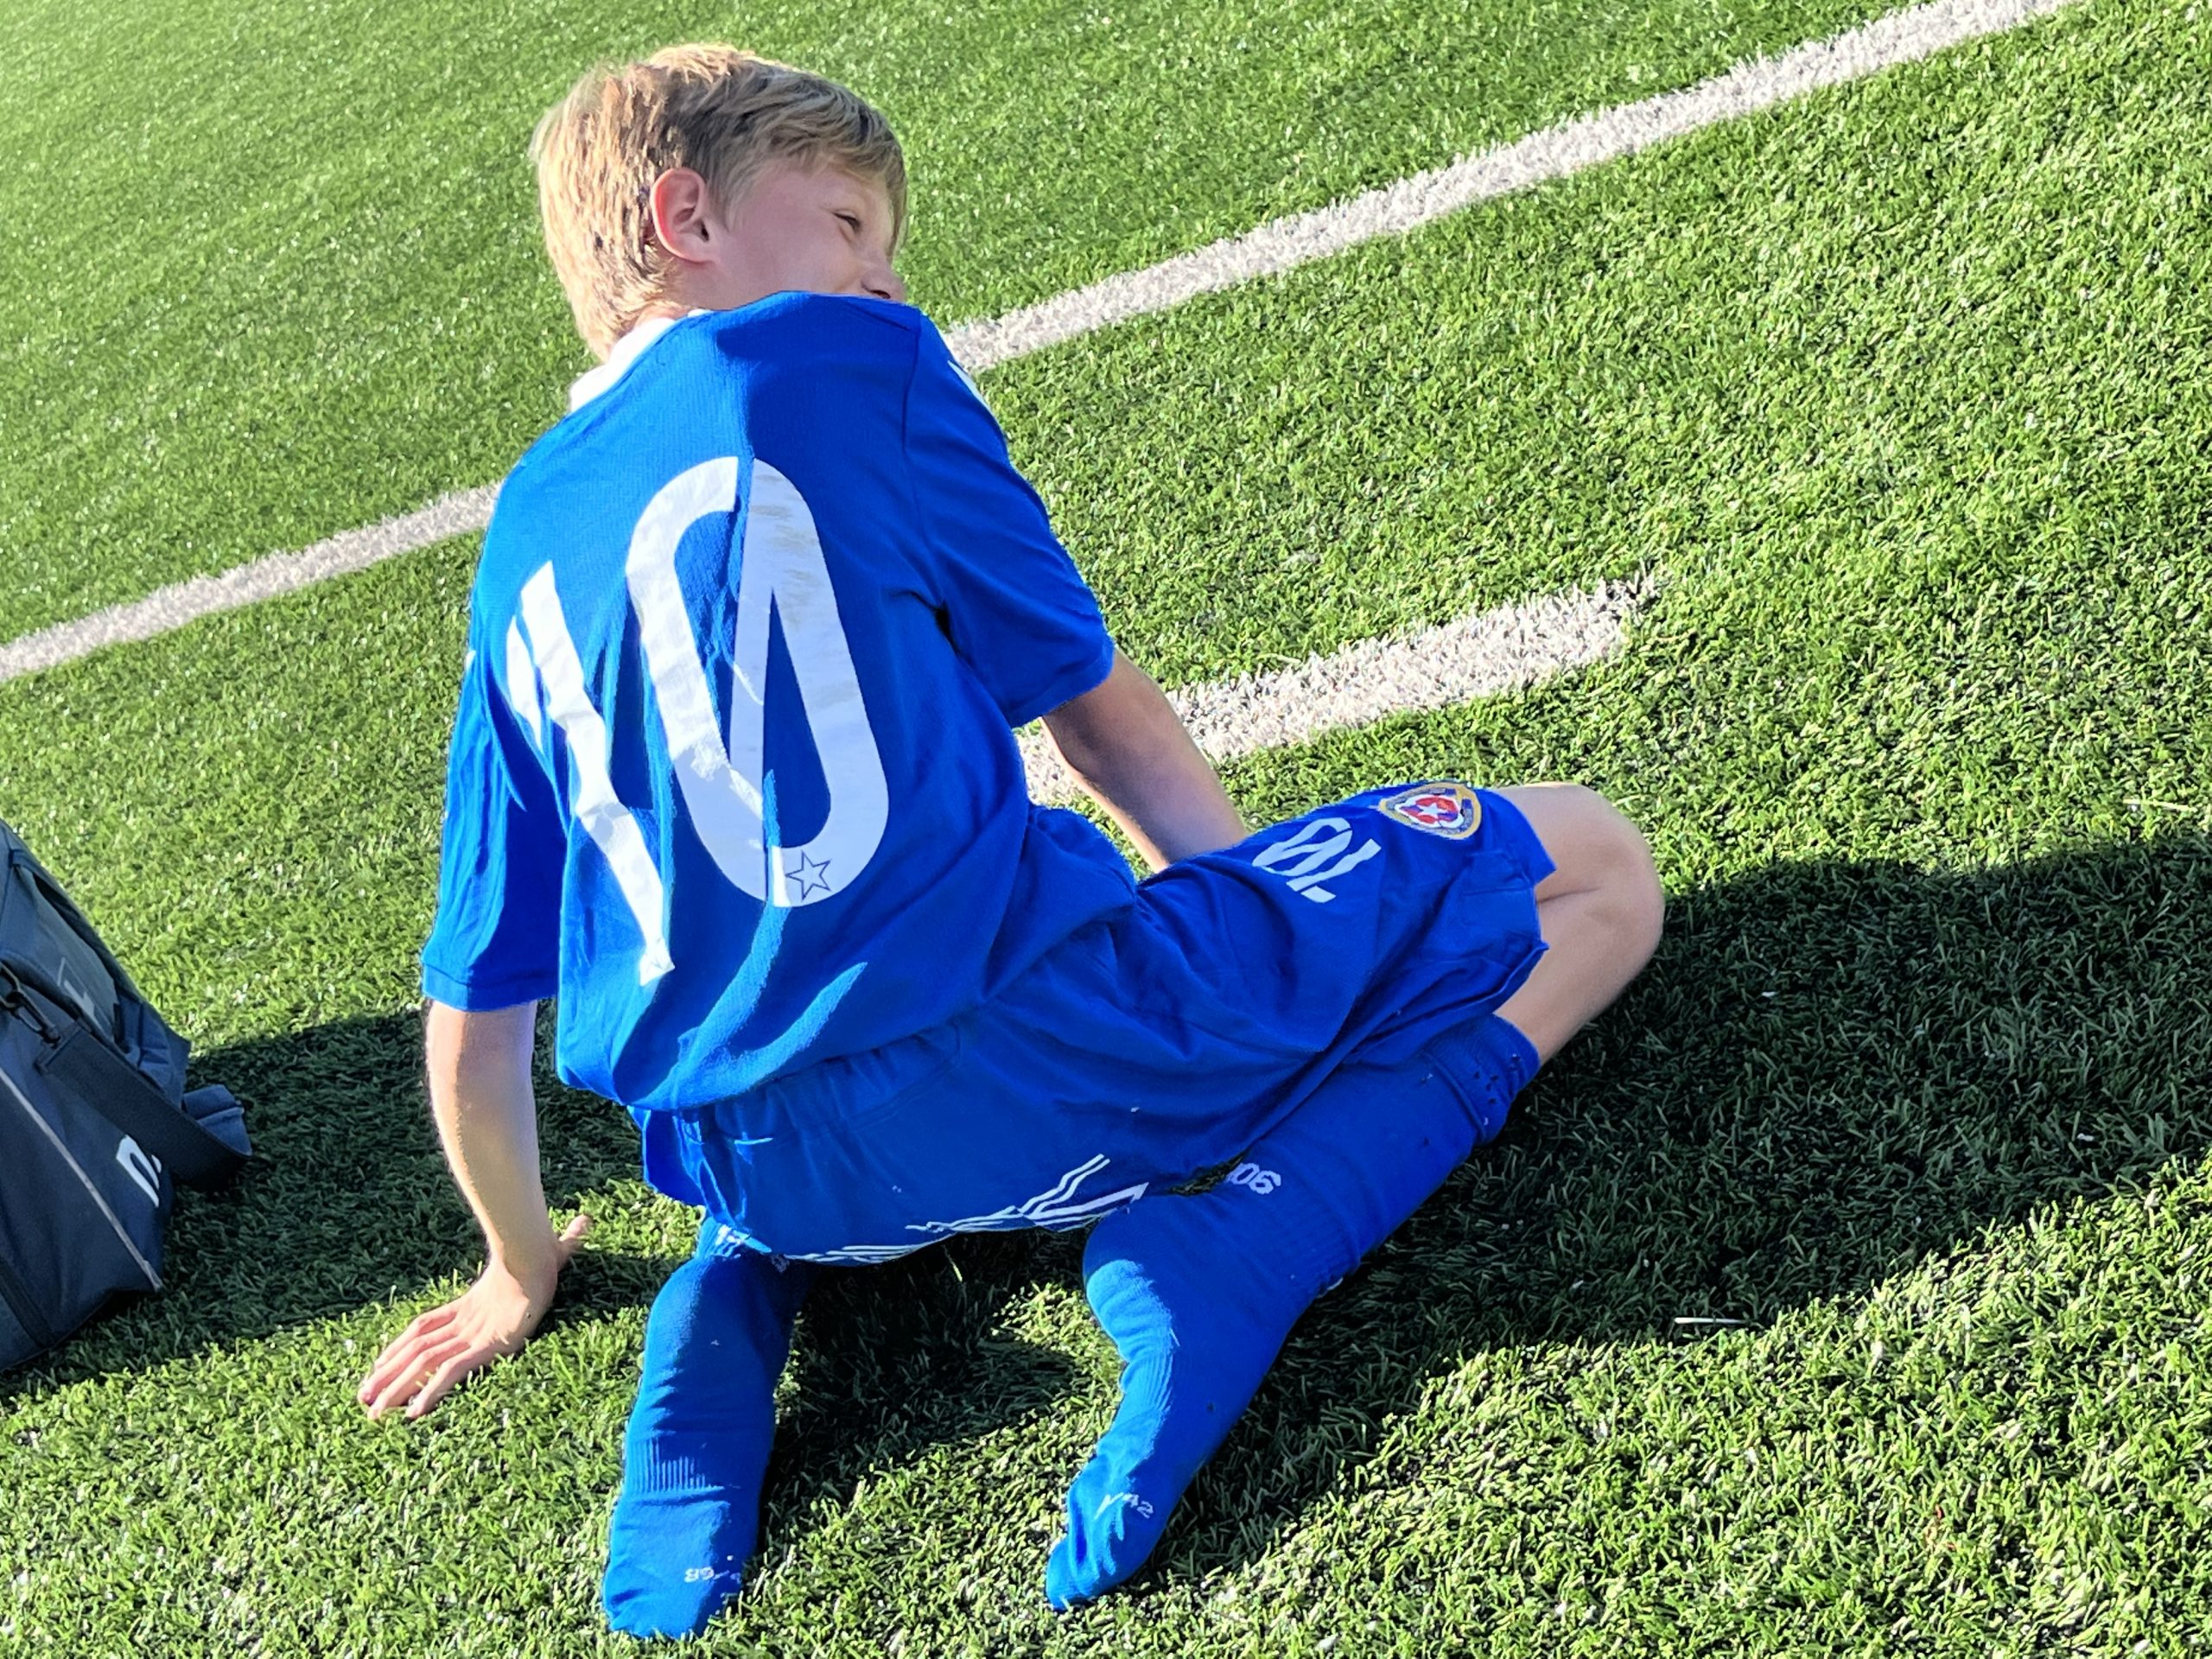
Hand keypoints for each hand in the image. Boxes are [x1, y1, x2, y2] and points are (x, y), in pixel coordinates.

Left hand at [357, 1215, 591, 1420]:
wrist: (535, 1252)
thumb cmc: (541, 1251)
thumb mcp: (551, 1253)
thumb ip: (564, 1244)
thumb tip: (586, 1220)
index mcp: (470, 1305)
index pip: (424, 1327)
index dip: (399, 1346)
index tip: (379, 1363)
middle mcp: (465, 1323)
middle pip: (415, 1350)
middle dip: (387, 1375)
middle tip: (362, 1399)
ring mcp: (472, 1334)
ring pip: (424, 1364)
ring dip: (396, 1388)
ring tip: (373, 1412)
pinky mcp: (484, 1345)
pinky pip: (450, 1372)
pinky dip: (429, 1391)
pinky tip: (413, 1411)